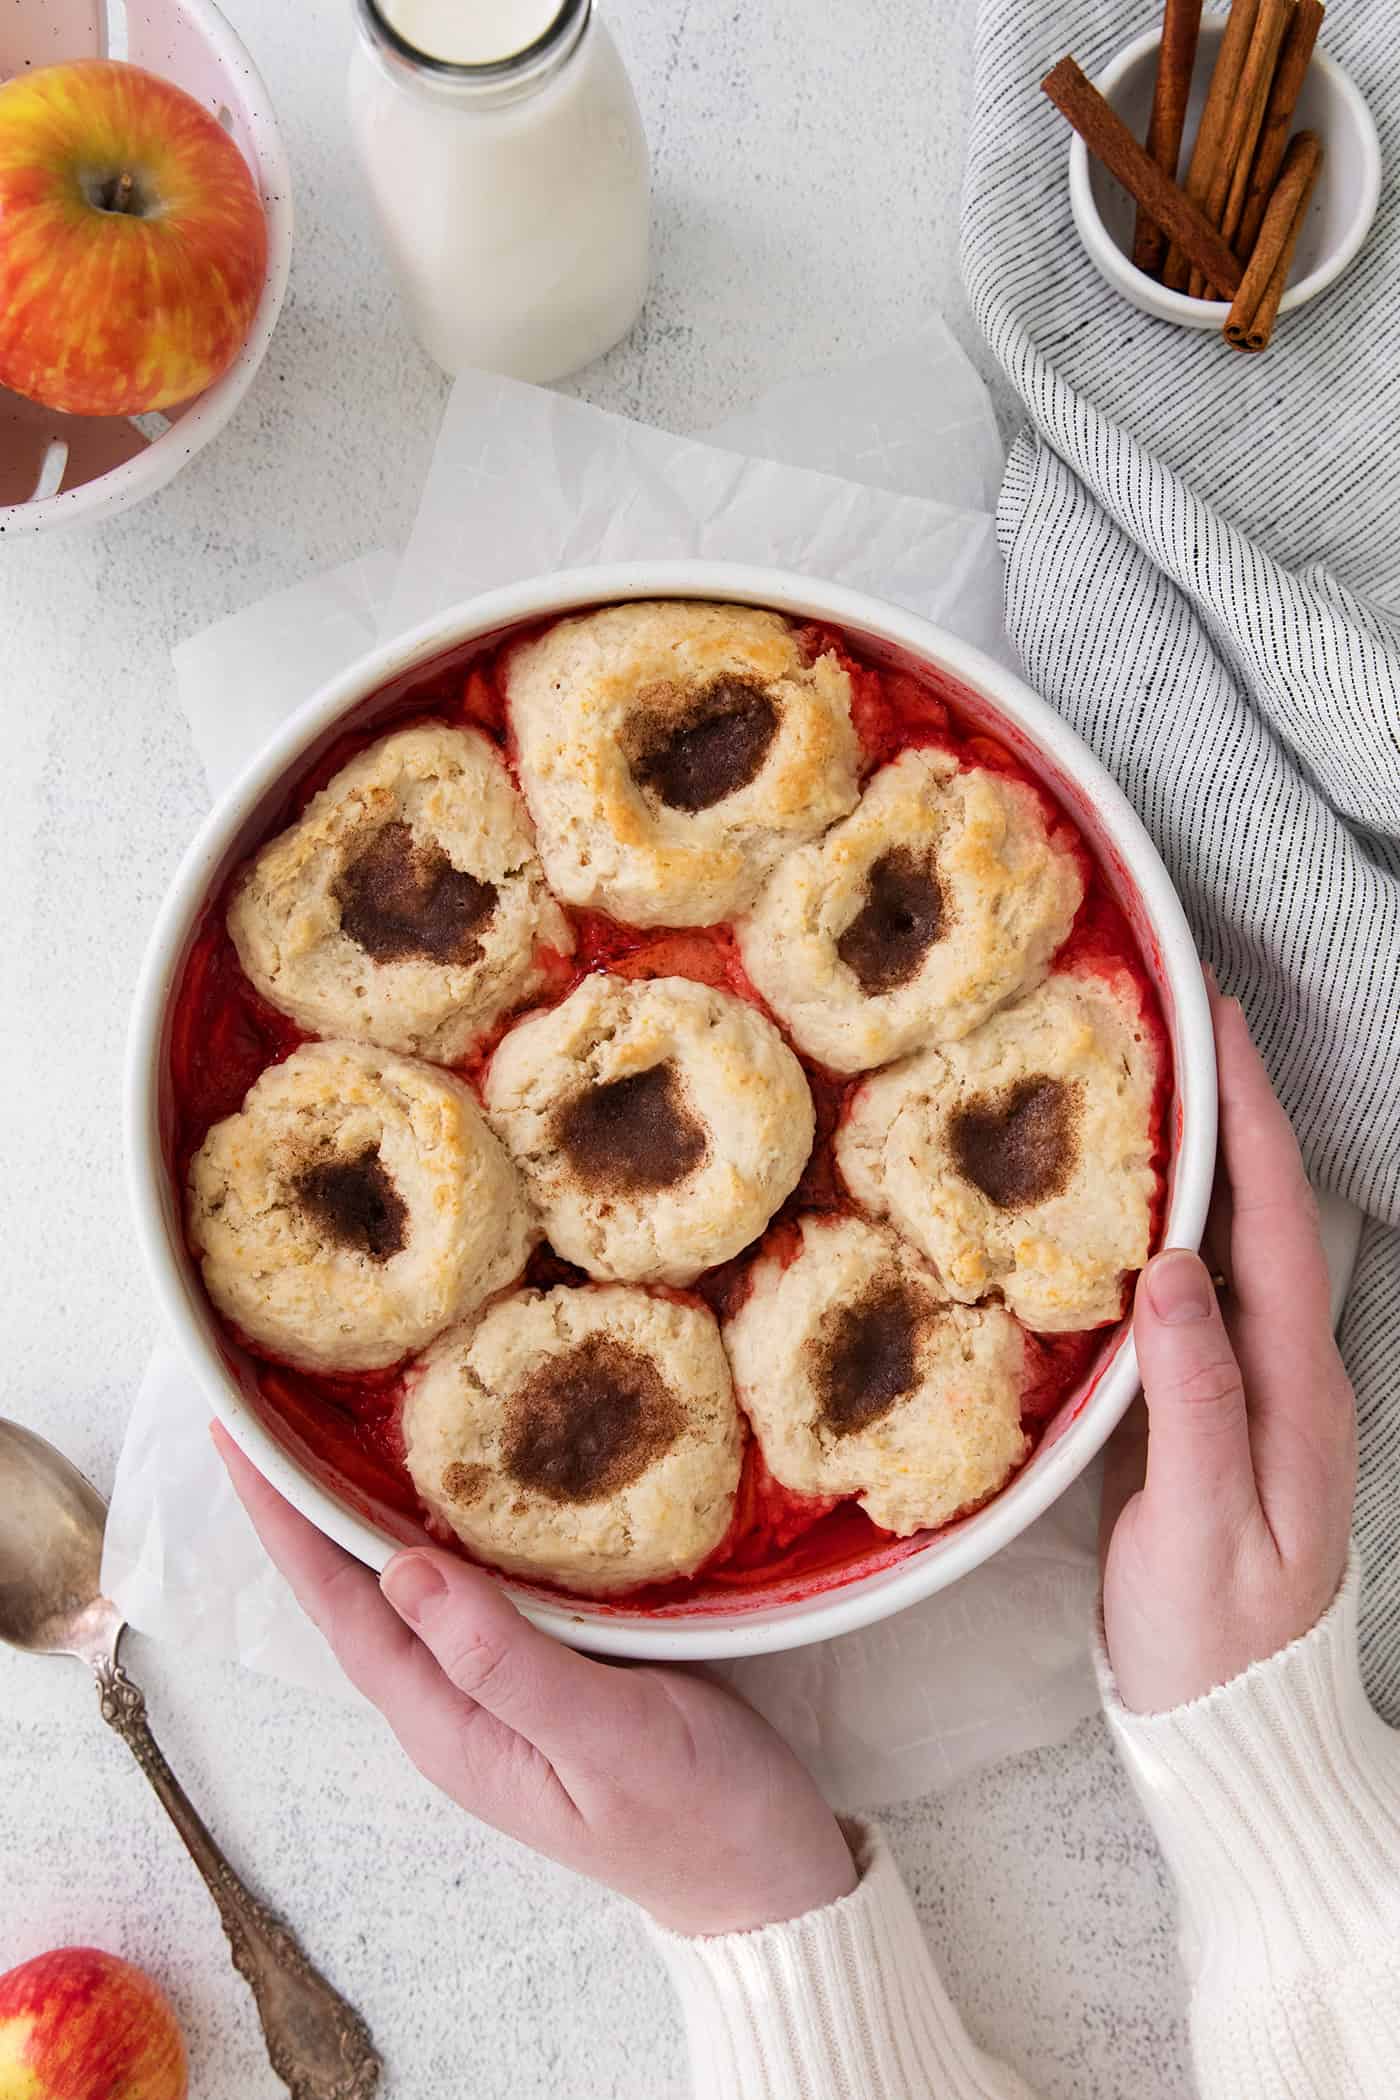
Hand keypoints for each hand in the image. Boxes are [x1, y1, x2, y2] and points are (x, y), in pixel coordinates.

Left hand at [214, 1427, 856, 1935]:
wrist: (769, 1881)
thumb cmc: (697, 1816)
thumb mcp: (608, 1738)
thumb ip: (506, 1663)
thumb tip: (402, 1569)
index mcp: (450, 1725)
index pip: (343, 1608)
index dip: (287, 1523)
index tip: (242, 1439)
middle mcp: (455, 1703)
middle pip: (358, 1589)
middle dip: (310, 1499)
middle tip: (275, 1399)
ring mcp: (499, 1686)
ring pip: (411, 1580)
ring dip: (369, 1503)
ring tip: (340, 1416)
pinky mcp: (548, 1666)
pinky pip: (472, 1580)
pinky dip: (448, 1520)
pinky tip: (461, 1474)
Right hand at [1102, 980, 1356, 1712]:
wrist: (1234, 1728)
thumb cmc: (1214, 1637)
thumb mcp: (1199, 1526)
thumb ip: (1191, 1398)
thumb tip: (1167, 1266)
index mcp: (1294, 1388)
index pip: (1270, 1224)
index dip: (1247, 1121)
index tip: (1216, 1028)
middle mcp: (1288, 1374)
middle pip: (1261, 1216)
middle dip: (1229, 1115)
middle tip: (1176, 1029)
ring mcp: (1256, 1394)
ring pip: (1231, 1248)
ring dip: (1202, 1163)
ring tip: (1151, 1091)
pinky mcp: (1215, 1415)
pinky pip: (1198, 1293)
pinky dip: (1171, 1228)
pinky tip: (1129, 1211)